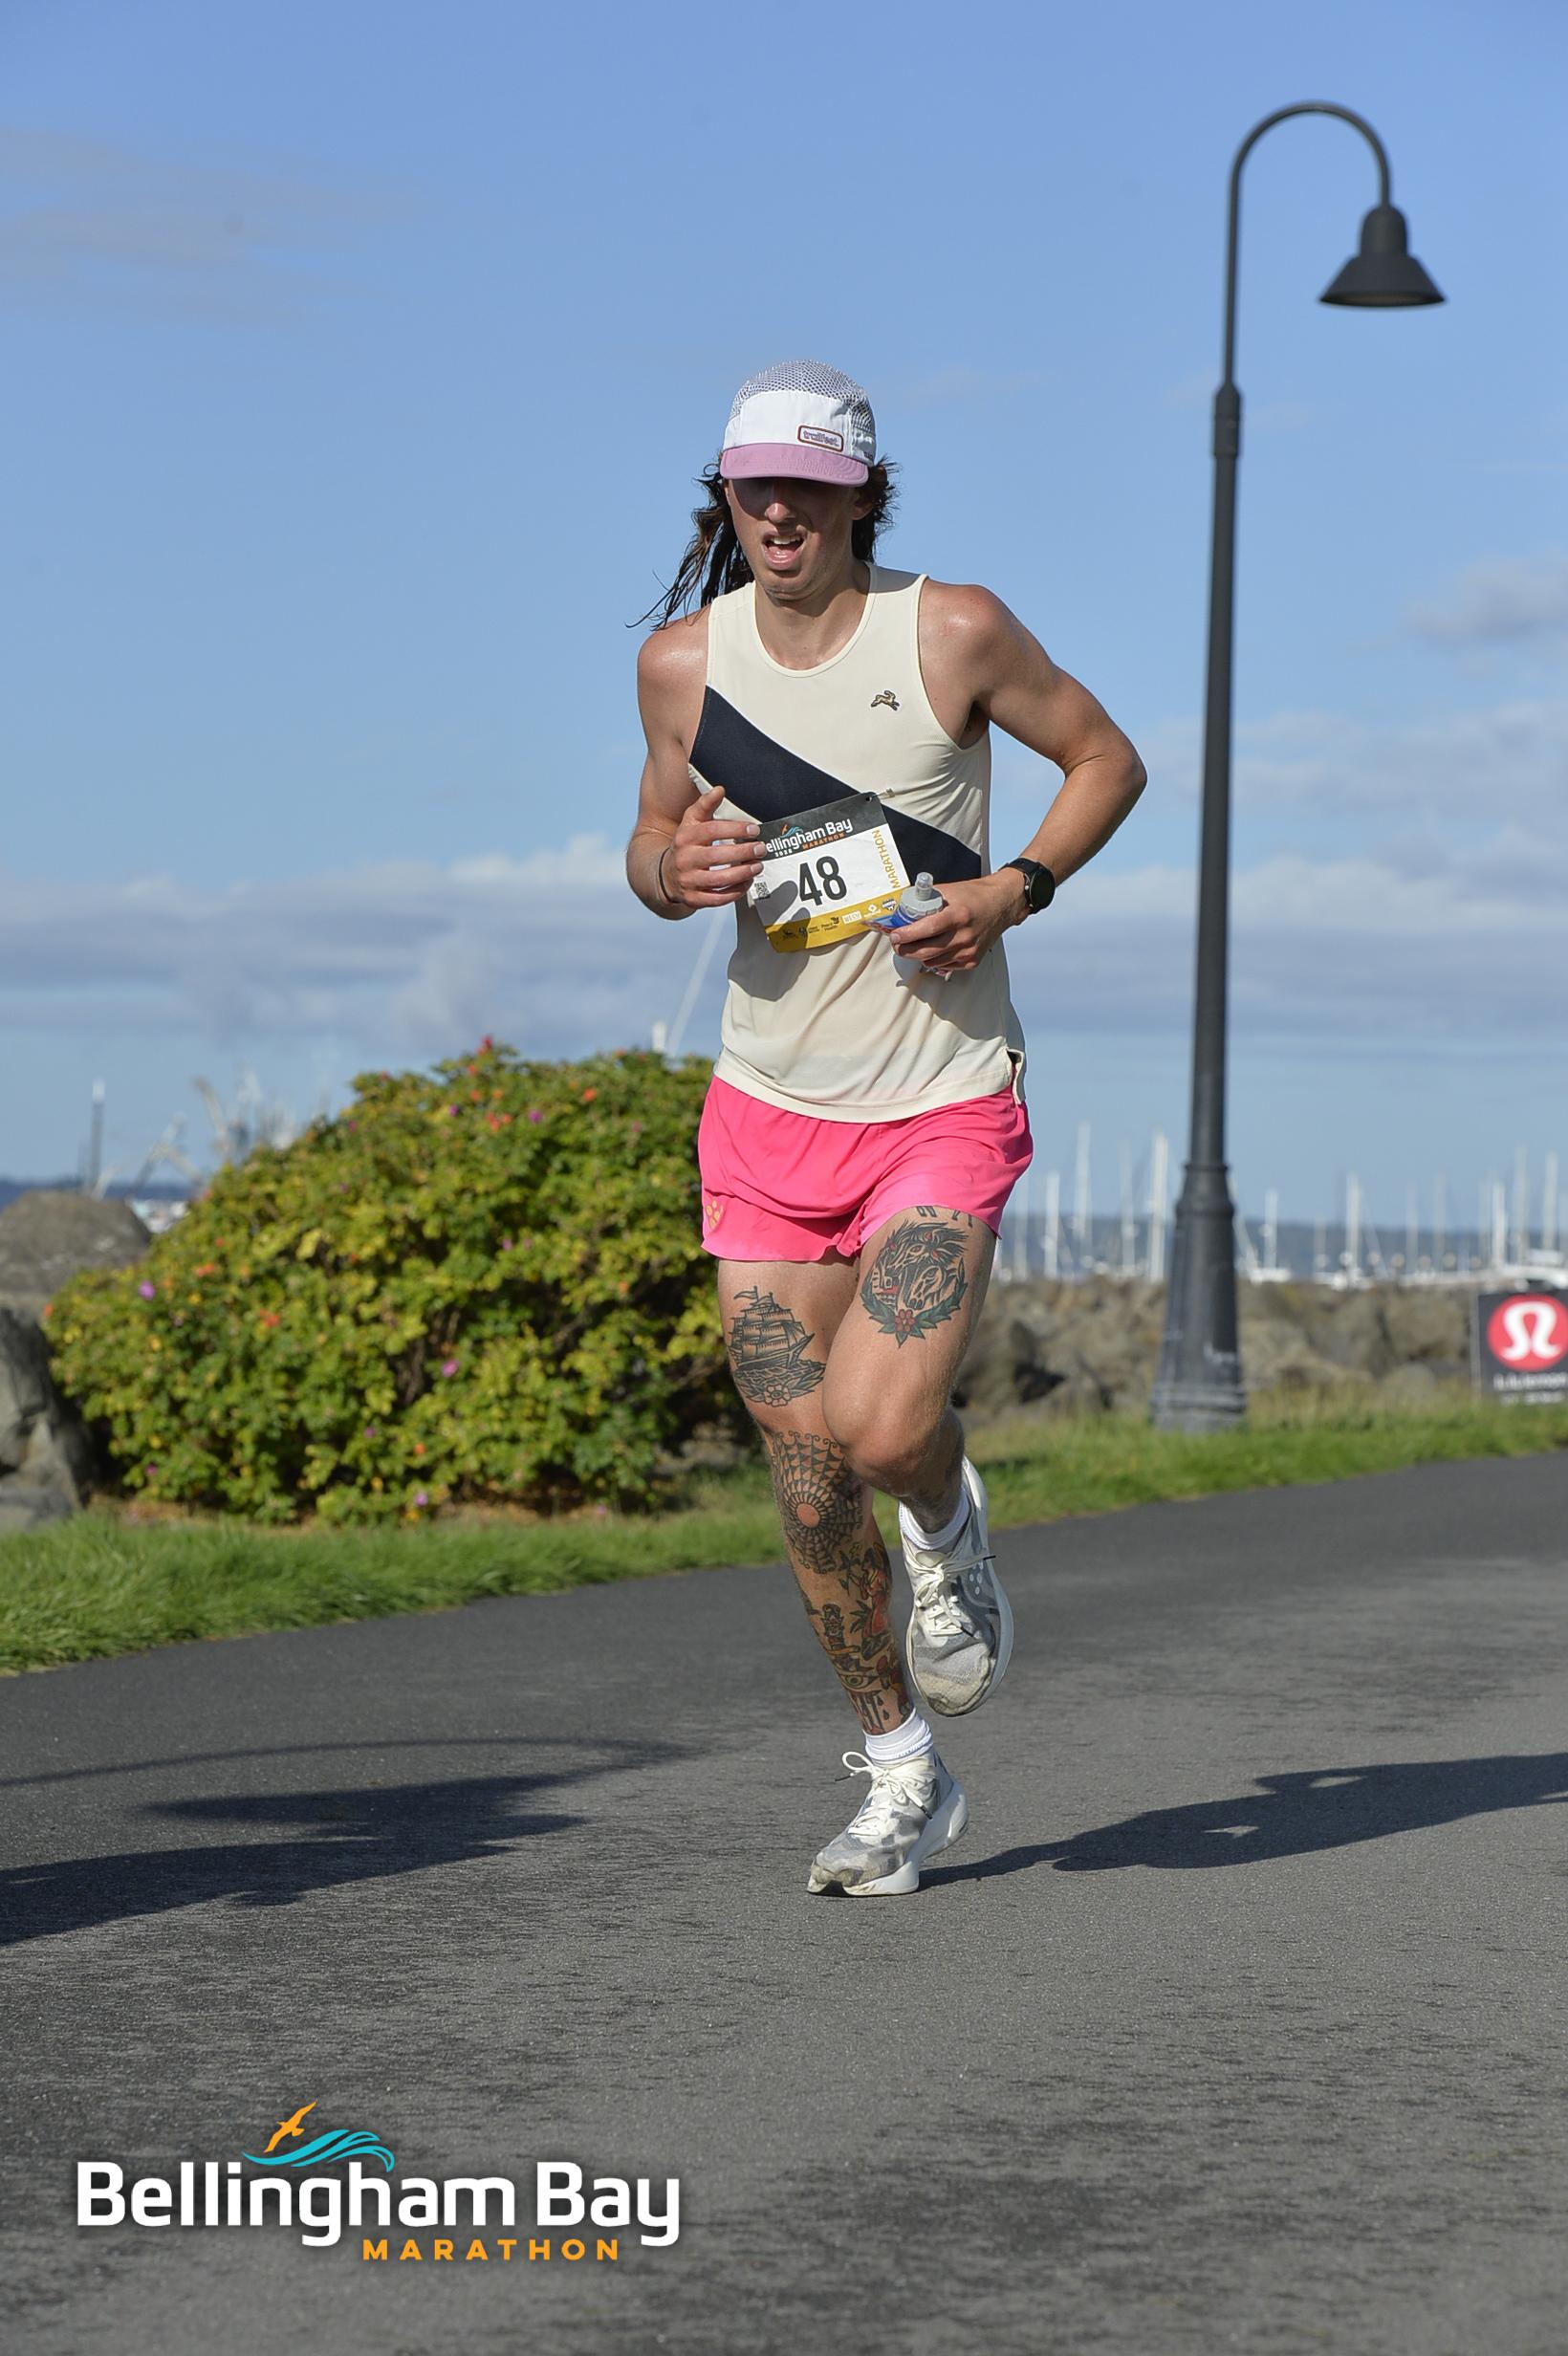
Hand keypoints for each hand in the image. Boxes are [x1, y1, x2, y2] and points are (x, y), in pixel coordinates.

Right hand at [662, 785, 764, 908]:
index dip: (735, 829)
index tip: (754, 829)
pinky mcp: (693, 899)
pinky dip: (735, 892)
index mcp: (685, 837)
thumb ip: (705, 805)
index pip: (711, 831)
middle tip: (760, 849)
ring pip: (718, 880)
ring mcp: (688, 880)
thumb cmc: (686, 845)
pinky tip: (747, 882)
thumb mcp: (691, 822)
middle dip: (743, 852)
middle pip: (716, 856)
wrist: (667, 874)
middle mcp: (685, 859)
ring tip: (757, 866)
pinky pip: (717, 898)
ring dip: (742, 874)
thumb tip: (720, 789)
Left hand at [889, 872, 1021, 975]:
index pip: (926, 929)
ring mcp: (969, 950)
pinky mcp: (972, 960)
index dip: (906, 935)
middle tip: (897, 943)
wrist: (1002, 904)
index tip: (895, 935)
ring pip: (932, 962)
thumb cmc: (976, 895)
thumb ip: (926, 899)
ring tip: (913, 945)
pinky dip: (934, 960)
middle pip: (926, 951)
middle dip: (905, 950)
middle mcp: (964, 935)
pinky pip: (944, 966)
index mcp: (958, 915)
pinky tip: (934, 948)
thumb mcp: (949, 890)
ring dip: (918, 956)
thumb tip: (902, 906)